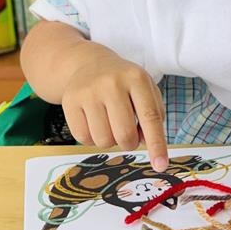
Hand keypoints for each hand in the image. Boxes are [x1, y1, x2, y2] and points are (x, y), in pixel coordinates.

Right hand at [61, 45, 168, 170]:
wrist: (89, 64)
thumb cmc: (124, 83)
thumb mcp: (145, 90)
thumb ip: (153, 116)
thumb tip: (145, 143)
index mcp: (136, 78)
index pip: (150, 117)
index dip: (157, 144)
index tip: (161, 165)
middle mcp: (112, 83)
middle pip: (125, 134)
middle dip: (129, 143)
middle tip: (127, 134)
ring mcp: (88, 91)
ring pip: (103, 140)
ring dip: (110, 141)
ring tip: (109, 124)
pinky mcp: (69, 101)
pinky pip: (83, 138)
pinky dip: (92, 139)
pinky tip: (94, 122)